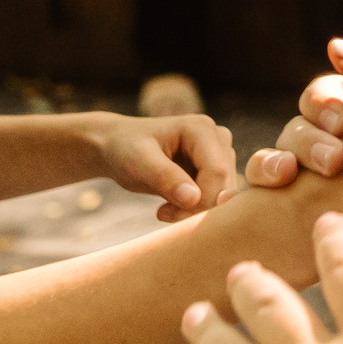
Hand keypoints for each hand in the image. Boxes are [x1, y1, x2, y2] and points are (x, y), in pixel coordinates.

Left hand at [82, 111, 238, 221]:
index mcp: (201, 128)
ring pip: (223, 195)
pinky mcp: (215, 170)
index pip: (217, 171)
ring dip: (195, 211)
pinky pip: (216, 198)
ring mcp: (219, 154)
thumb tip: (193, 198)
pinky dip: (195, 210)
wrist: (118, 147)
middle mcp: (218, 138)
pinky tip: (171, 208)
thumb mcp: (138, 162)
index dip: (199, 199)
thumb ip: (165, 177)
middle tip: (163, 215)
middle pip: (224, 185)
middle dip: (196, 208)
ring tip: (164, 211)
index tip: (164, 214)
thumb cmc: (125, 149)